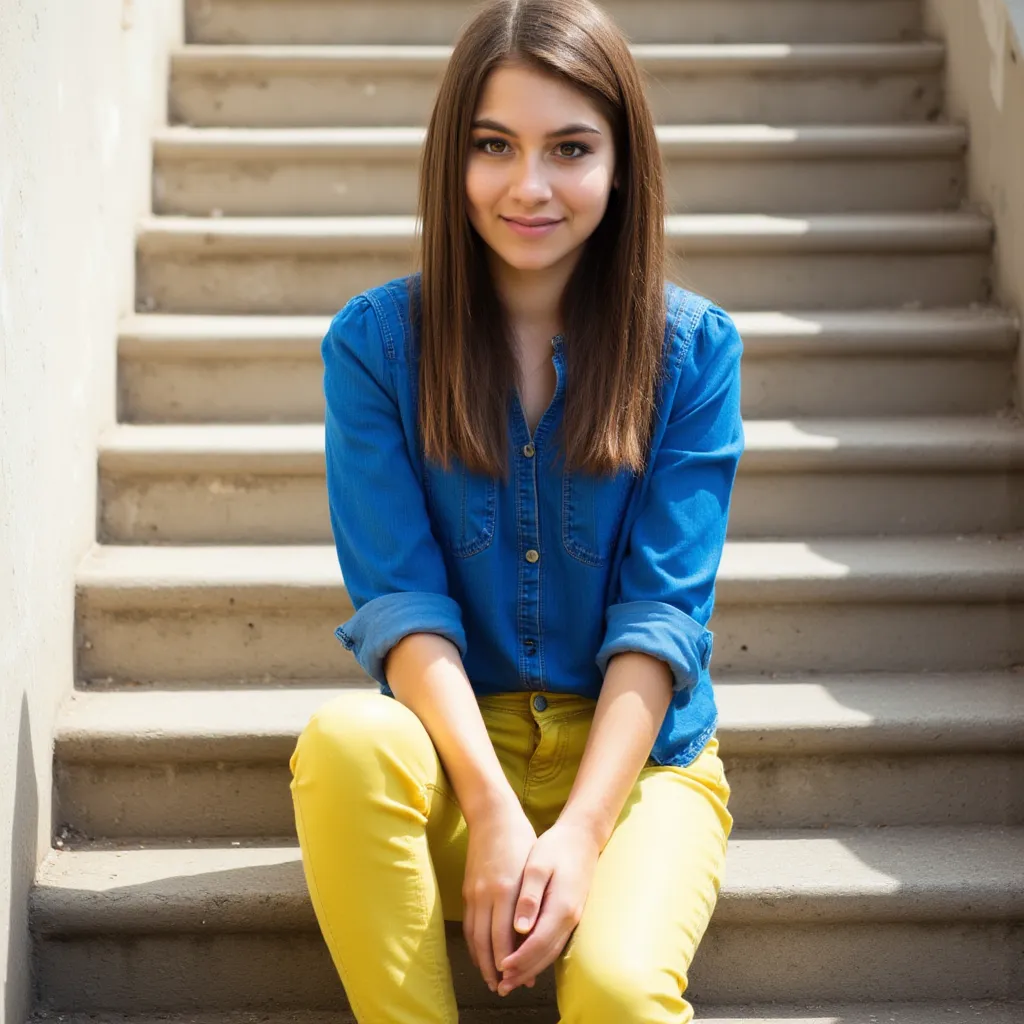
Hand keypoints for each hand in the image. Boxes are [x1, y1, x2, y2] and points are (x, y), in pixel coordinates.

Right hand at [462, 792, 538, 993]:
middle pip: (486, 942)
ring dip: (481, 961)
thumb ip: (533, 901)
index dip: (511, 962)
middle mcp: (487, 894)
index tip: (519, 980)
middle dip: (494, 969)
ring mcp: (474, 893)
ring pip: (474, 936)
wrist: (493, 816)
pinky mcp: (468, 890)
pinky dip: (474, 944)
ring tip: (492, 979)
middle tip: (503, 988)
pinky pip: (469, 924)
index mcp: (507, 889)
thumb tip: (534, 933)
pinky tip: (481, 954)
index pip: (505, 937)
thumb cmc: (521, 840)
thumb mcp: (534, 867)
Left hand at [496, 819, 599, 995]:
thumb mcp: (538, 864)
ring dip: (531, 968)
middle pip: (544, 955)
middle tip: (501, 986)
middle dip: (523, 972)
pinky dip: (539, 956)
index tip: (500, 968)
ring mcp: (572, 918)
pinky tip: (526, 959)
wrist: (582, 837)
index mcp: (560, 906)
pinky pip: (553, 943)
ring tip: (510, 979)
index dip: (519, 959)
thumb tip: (520, 927)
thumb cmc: (556, 847)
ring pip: (550, 952)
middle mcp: (569, 918)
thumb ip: (529, 896)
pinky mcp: (570, 915)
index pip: (537, 943)